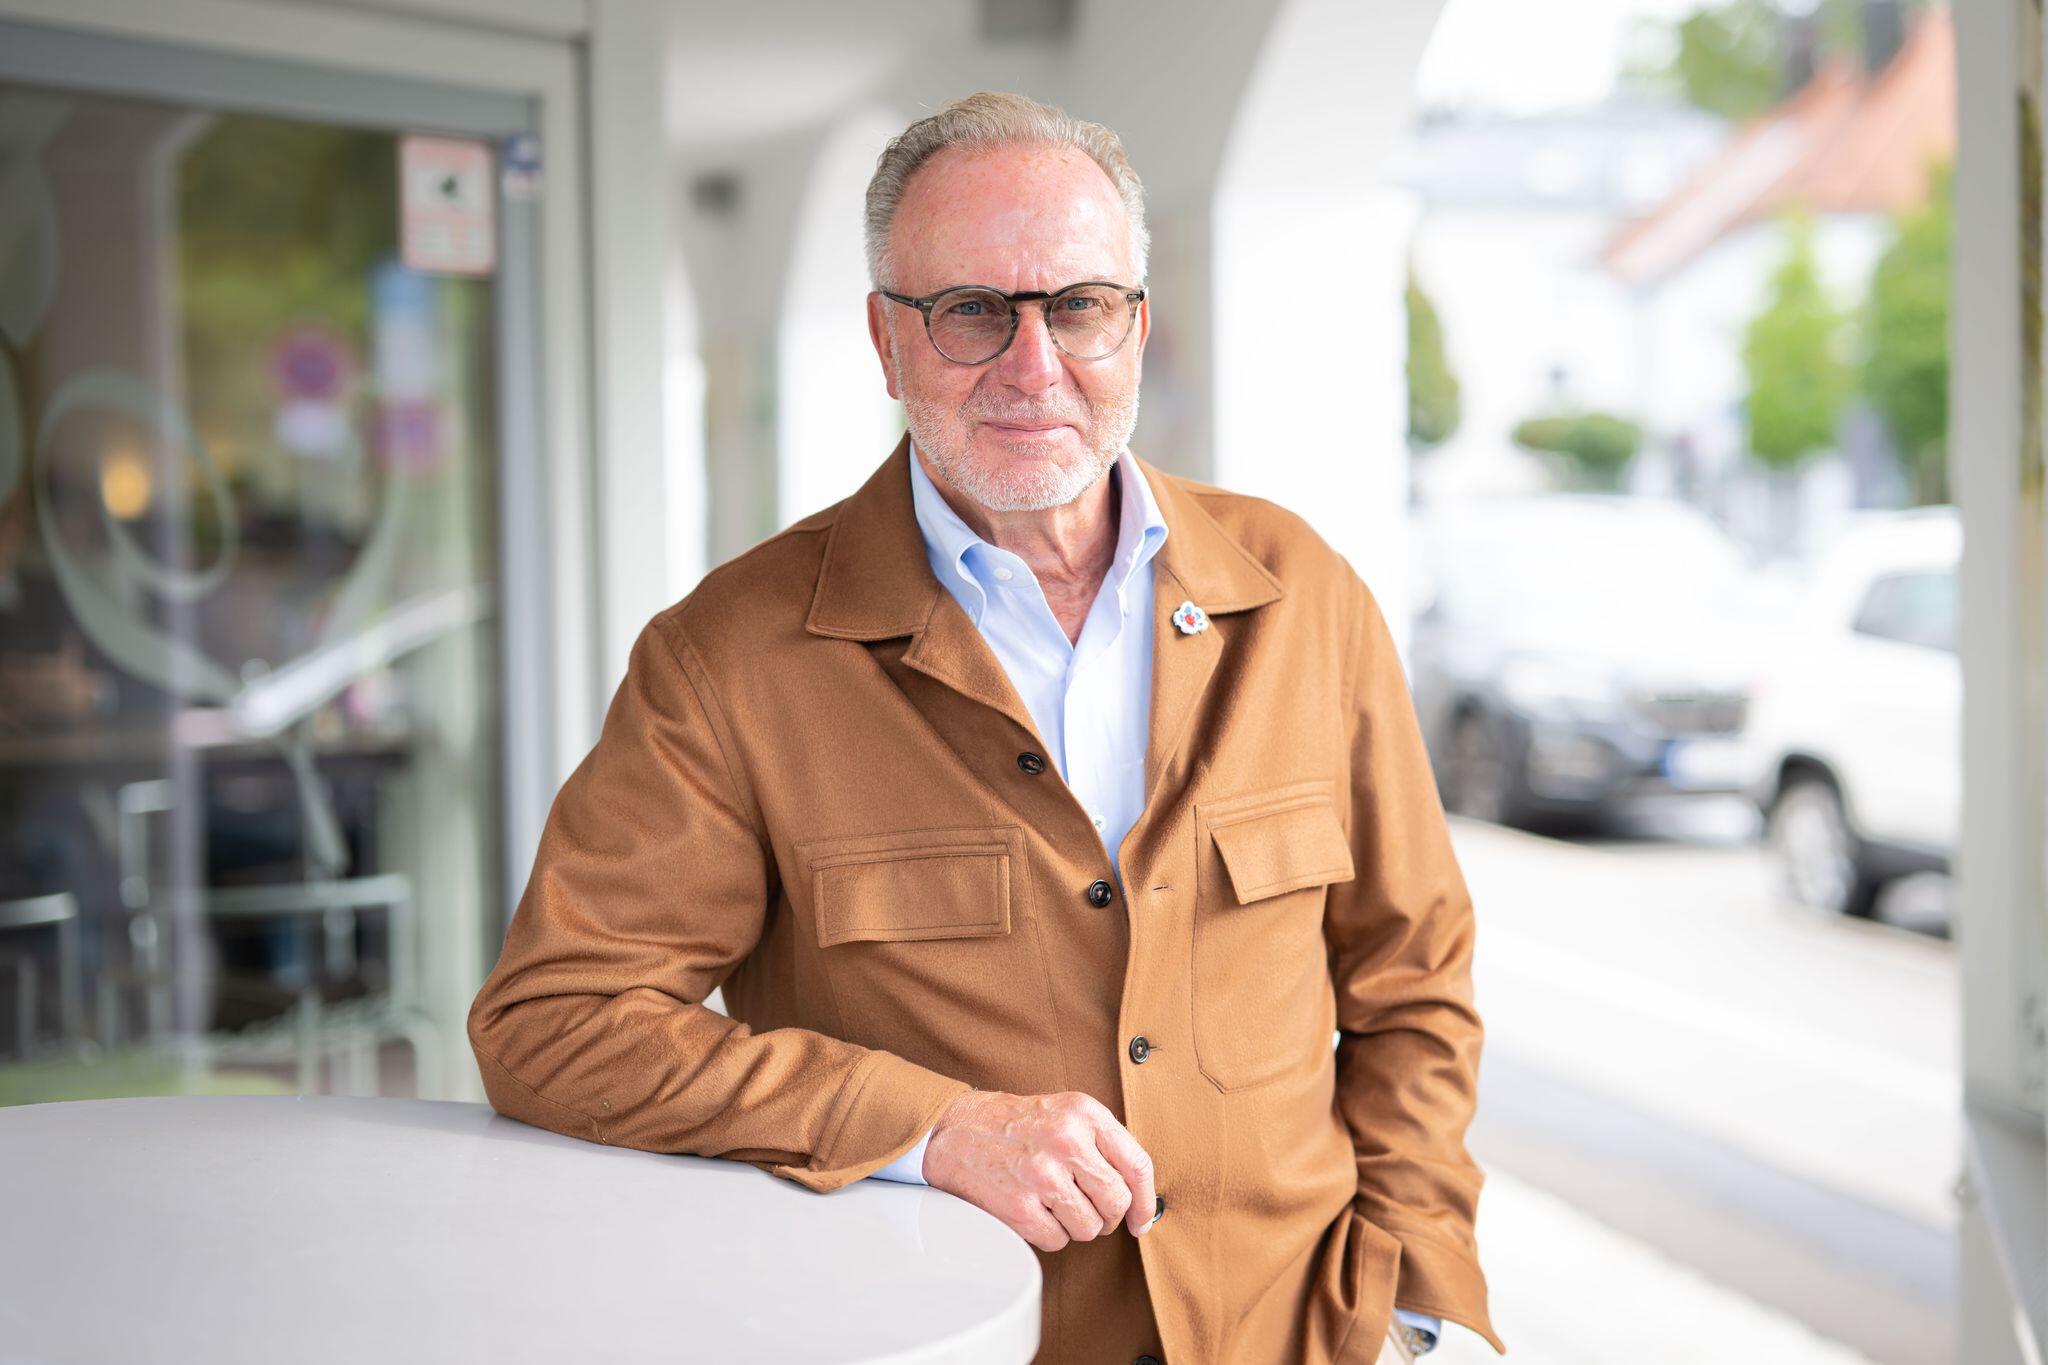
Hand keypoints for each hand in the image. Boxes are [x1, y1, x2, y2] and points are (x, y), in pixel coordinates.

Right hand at [921, 1089, 1157, 1251]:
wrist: (956, 1130)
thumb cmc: (1017, 1125)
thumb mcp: (1066, 1112)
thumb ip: (1104, 1143)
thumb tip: (1139, 1197)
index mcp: (1084, 1113)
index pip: (1137, 1165)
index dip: (1146, 1200)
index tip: (1141, 1219)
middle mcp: (1066, 1141)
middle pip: (1117, 1202)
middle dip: (1107, 1216)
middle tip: (1089, 1210)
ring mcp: (1043, 1175)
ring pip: (1090, 1228)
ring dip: (1076, 1225)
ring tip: (1054, 1204)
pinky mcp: (1020, 1207)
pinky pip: (1058, 1240)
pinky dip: (1049, 1234)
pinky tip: (1034, 1210)